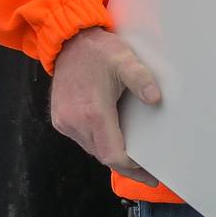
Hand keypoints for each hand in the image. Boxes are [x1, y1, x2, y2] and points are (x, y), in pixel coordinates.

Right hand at [51, 27, 161, 176]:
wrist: (68, 41)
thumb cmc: (97, 50)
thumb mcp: (124, 59)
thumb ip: (140, 79)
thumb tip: (155, 97)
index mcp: (93, 111)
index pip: (113, 155)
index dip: (132, 169)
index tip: (148, 175)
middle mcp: (75, 121)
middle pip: (103, 155)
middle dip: (125, 164)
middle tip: (145, 169)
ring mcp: (65, 122)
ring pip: (92, 149)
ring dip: (110, 152)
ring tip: (131, 154)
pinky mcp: (59, 119)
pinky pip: (82, 139)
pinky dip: (98, 142)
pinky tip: (112, 136)